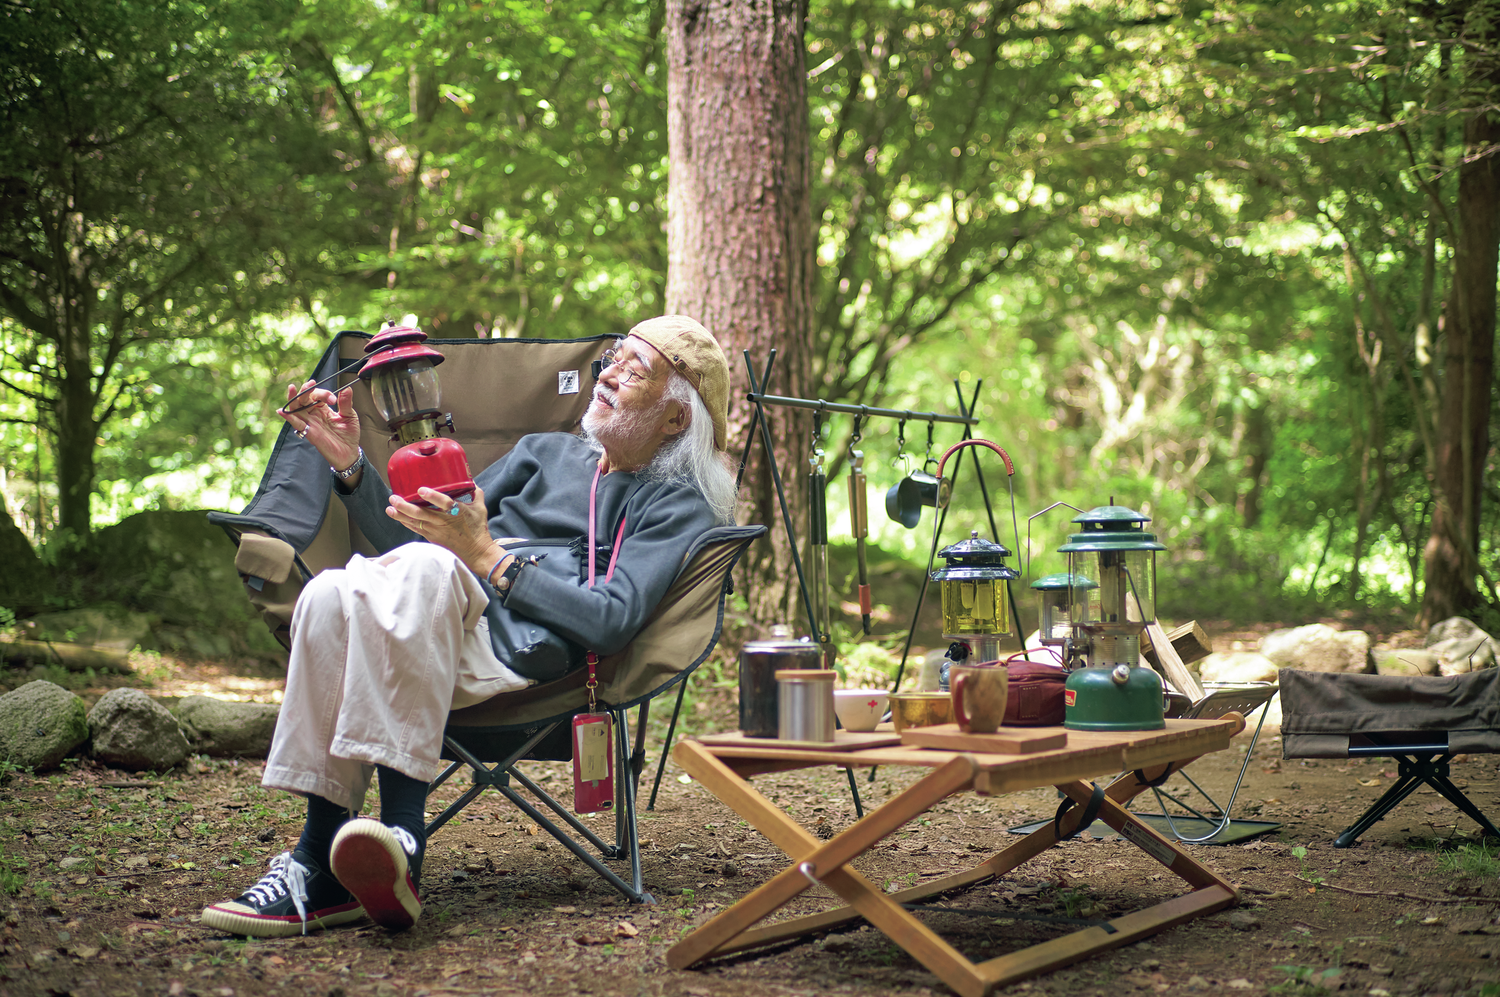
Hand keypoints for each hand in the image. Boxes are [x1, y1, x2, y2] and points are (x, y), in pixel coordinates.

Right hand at [279, 380, 361, 469]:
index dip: (324, 393)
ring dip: (294, 398)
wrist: (349, 452)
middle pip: (304, 399)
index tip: (334, 399)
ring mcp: (309, 423)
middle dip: (306, 390)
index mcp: (323, 408)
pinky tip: (282, 411)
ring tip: (292, 388)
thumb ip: (346, 403)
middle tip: (311, 384)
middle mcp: (313, 414)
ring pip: (296, 408)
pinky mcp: (308, 433)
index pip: (317, 395)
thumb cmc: (348, 434)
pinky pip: (296, 424)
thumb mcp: (350, 416)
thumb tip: (347, 388)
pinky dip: (289, 417)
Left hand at [387, 485, 502, 577]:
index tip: (420, 490)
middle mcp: (444, 522)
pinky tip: (396, 516)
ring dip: (400, 515)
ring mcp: (436, 531)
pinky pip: (416, 529)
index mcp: (458, 512)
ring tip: (389, 508)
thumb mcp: (480, 508)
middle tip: (394, 498)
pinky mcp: (432, 537)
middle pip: (422, 514)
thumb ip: (475, 492)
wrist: (476, 551)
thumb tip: (469, 479)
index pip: (444, 503)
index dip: (432, 497)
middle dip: (405, 506)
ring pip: (415, 523)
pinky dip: (405, 523)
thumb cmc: (478, 528)